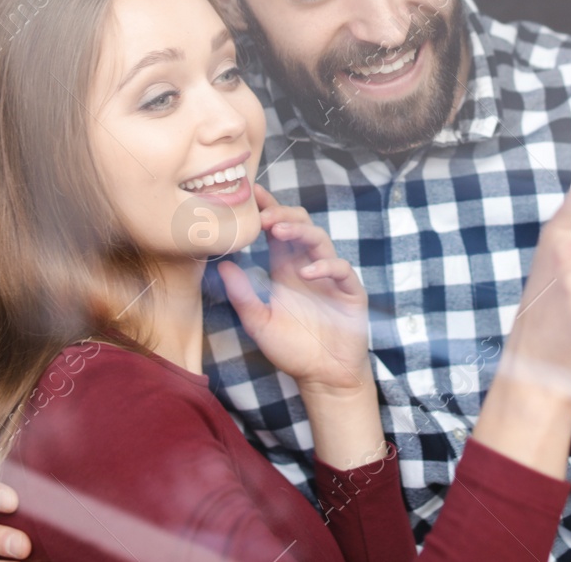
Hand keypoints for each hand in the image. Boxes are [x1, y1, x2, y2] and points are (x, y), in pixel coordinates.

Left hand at [219, 186, 370, 396]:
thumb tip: (222, 265)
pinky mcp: (349, 291)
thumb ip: (242, 295)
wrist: (323, 376)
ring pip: (319, 239)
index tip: (251, 194)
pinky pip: (341, 269)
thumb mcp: (259, 323)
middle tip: (261, 215)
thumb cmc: (292, 349)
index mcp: (286, 269)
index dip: (268, 209)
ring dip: (299, 230)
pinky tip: (307, 272)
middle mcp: (308, 266)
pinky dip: (325, 266)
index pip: (278, 229)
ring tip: (278, 229)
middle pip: (300, 224)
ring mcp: (330, 277)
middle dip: (282, 213)